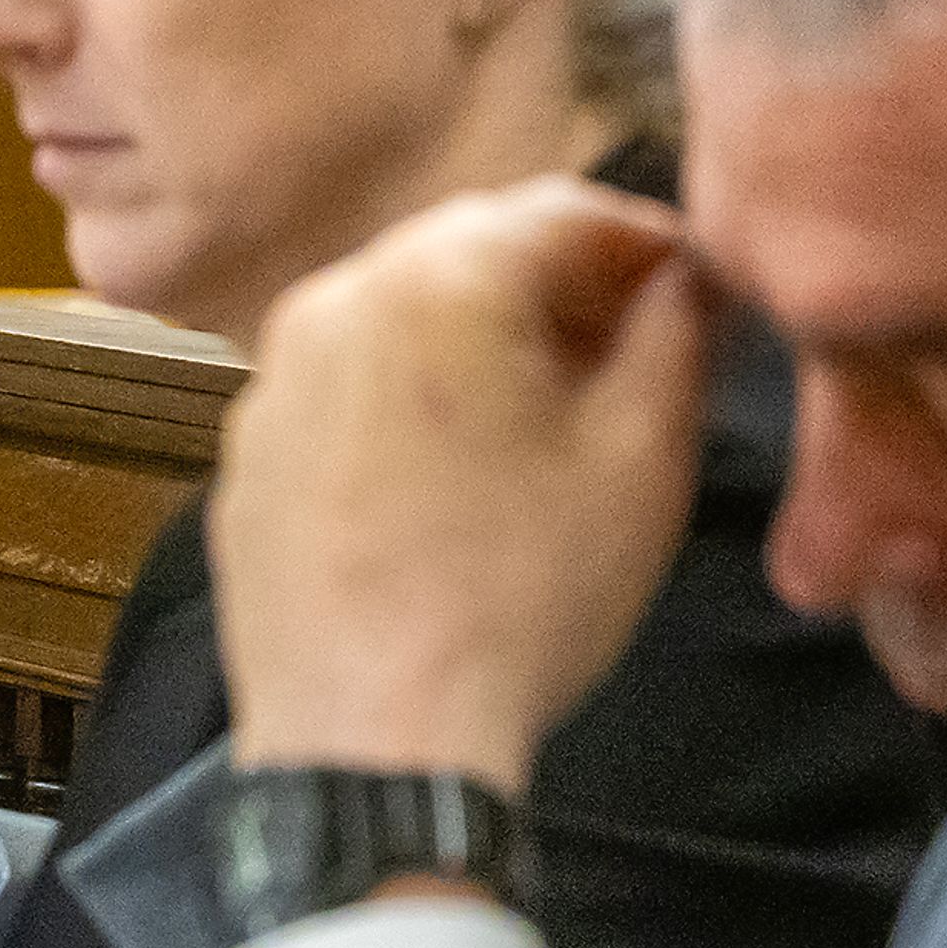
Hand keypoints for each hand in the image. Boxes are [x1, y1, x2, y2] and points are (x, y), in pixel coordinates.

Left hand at [210, 176, 715, 793]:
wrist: (371, 738)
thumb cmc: (513, 602)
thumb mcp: (640, 459)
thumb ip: (676, 339)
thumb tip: (691, 284)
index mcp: (435, 279)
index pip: (564, 210)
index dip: (648, 244)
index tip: (696, 291)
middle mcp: (335, 303)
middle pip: (472, 254)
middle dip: (563, 290)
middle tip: (636, 351)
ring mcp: (276, 380)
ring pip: (403, 321)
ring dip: (484, 345)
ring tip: (554, 423)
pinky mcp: (251, 454)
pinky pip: (347, 393)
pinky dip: (410, 406)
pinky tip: (462, 482)